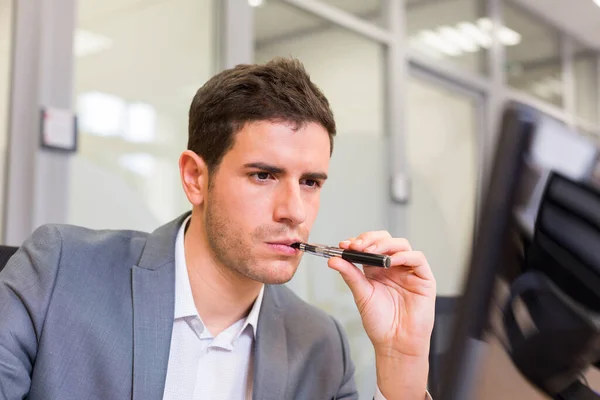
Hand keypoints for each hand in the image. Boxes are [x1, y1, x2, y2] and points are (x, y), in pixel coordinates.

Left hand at [327, 231, 435, 358]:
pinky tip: (390, 261)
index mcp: (377, 269)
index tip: (344, 245)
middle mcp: (393, 267)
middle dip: (370, 239)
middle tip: (356, 246)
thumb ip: (350, 275)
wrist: (395, 343)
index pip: (369, 245)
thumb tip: (333, 260)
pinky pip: (417, 258)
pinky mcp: (424, 279)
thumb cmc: (380, 323)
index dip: (358, 241)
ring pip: (401, 245)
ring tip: (370, 251)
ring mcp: (409, 271)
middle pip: (385, 240)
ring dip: (384, 244)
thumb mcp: (361, 295)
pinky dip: (404, 256)